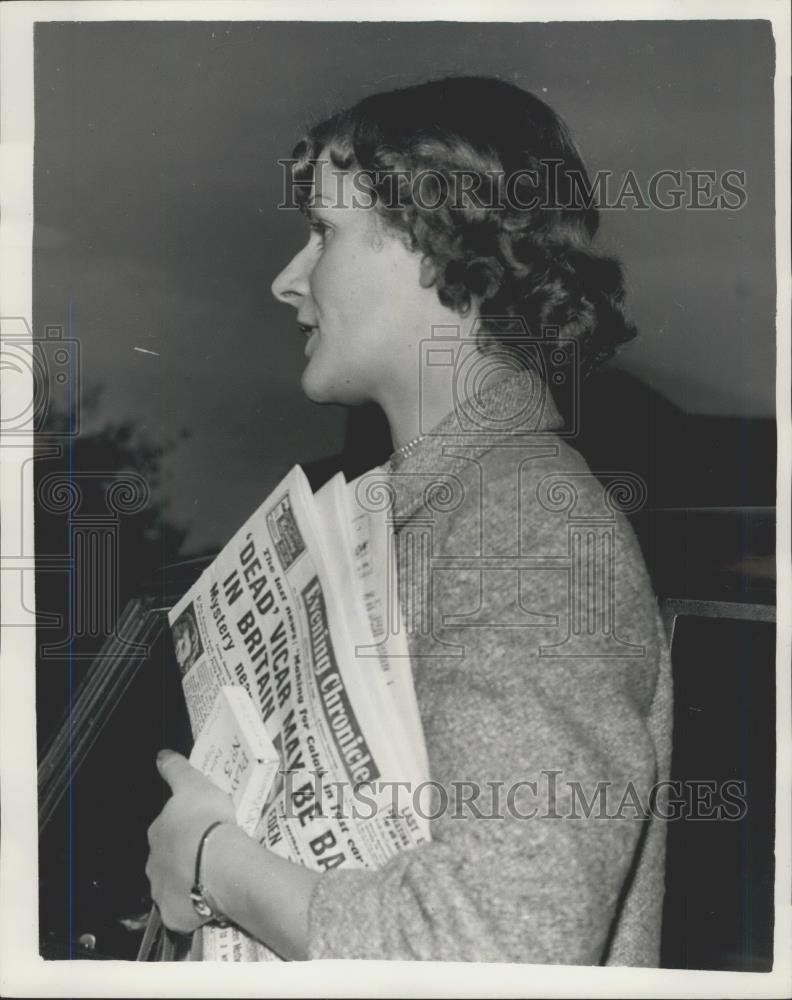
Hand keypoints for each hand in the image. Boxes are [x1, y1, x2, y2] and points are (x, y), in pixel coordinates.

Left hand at [145, 749, 236, 933]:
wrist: (218, 862)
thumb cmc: (206, 819)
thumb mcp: (193, 783)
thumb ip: (175, 769)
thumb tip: (160, 755)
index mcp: (157, 832)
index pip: (165, 830)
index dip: (181, 829)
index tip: (199, 829)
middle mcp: (153, 863)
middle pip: (166, 860)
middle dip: (181, 858)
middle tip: (207, 854)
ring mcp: (162, 892)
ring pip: (173, 886)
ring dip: (186, 883)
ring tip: (211, 879)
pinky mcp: (175, 915)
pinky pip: (184, 912)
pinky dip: (194, 908)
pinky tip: (211, 901)